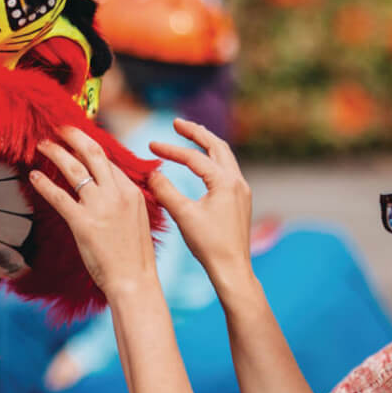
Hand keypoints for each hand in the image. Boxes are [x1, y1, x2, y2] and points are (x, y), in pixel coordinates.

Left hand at [29, 126, 157, 298]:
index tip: (76, 139)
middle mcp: (116, 194)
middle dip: (73, 136)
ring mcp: (99, 207)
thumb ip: (122, 197)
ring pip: (73, 169)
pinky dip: (44, 183)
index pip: (108, 160)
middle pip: (92, 154)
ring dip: (55, 153)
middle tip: (58, 128)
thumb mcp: (137, 217)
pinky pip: (58, 196)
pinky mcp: (82, 222)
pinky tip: (34, 176)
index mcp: (131, 191)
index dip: (89, 146)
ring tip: (42, 144)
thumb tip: (105, 183)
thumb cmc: (133, 253)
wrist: (133, 280)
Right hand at [147, 117, 253, 289]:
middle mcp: (237, 182)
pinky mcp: (239, 200)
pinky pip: (226, 170)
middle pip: (217, 146)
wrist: (232, 269)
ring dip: (206, 144)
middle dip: (196, 133)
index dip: (170, 149)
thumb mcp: (183, 215)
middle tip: (177, 123)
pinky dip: (211, 160)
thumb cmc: (209, 244)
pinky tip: (201, 164)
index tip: (150, 144)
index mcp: (225, 182)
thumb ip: (165, 190)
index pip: (194, 158)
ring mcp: (241, 191)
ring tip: (190, 135)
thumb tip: (151, 173)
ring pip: (224, 157)